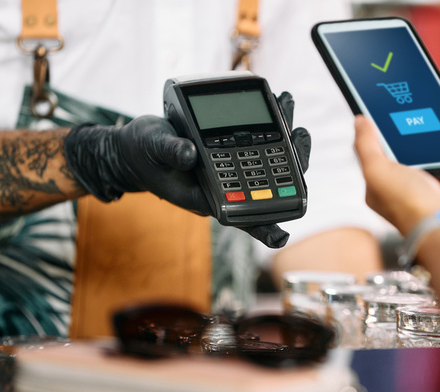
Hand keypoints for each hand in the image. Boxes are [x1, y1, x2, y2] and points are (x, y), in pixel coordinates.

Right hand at [64, 92, 309, 248]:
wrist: (138, 145)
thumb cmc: (142, 152)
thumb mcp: (153, 147)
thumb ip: (171, 151)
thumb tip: (191, 154)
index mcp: (209, 198)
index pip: (241, 218)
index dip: (263, 228)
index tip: (283, 237)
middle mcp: (227, 187)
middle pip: (266, 185)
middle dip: (288, 163)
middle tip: (300, 135)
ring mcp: (231, 170)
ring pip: (266, 161)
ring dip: (282, 138)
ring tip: (290, 109)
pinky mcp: (230, 152)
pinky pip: (256, 143)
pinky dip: (267, 126)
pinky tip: (276, 106)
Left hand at [353, 115, 439, 235]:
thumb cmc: (407, 205)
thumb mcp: (376, 170)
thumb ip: (366, 144)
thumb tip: (360, 121)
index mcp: (383, 187)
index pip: (387, 156)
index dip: (399, 135)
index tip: (411, 116)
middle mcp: (406, 194)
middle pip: (422, 159)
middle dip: (438, 138)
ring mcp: (431, 201)